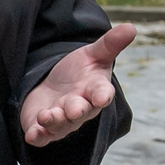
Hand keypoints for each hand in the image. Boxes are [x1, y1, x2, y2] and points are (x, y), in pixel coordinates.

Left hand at [22, 24, 137, 146]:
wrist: (58, 88)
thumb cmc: (81, 72)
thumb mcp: (94, 54)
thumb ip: (110, 43)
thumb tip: (131, 27)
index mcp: (96, 90)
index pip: (102, 93)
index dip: (102, 95)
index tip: (102, 97)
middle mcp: (81, 107)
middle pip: (81, 110)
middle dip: (76, 110)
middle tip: (73, 110)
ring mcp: (63, 120)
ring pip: (61, 124)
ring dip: (54, 121)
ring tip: (46, 116)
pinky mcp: (45, 128)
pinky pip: (43, 136)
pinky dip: (38, 136)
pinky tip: (32, 134)